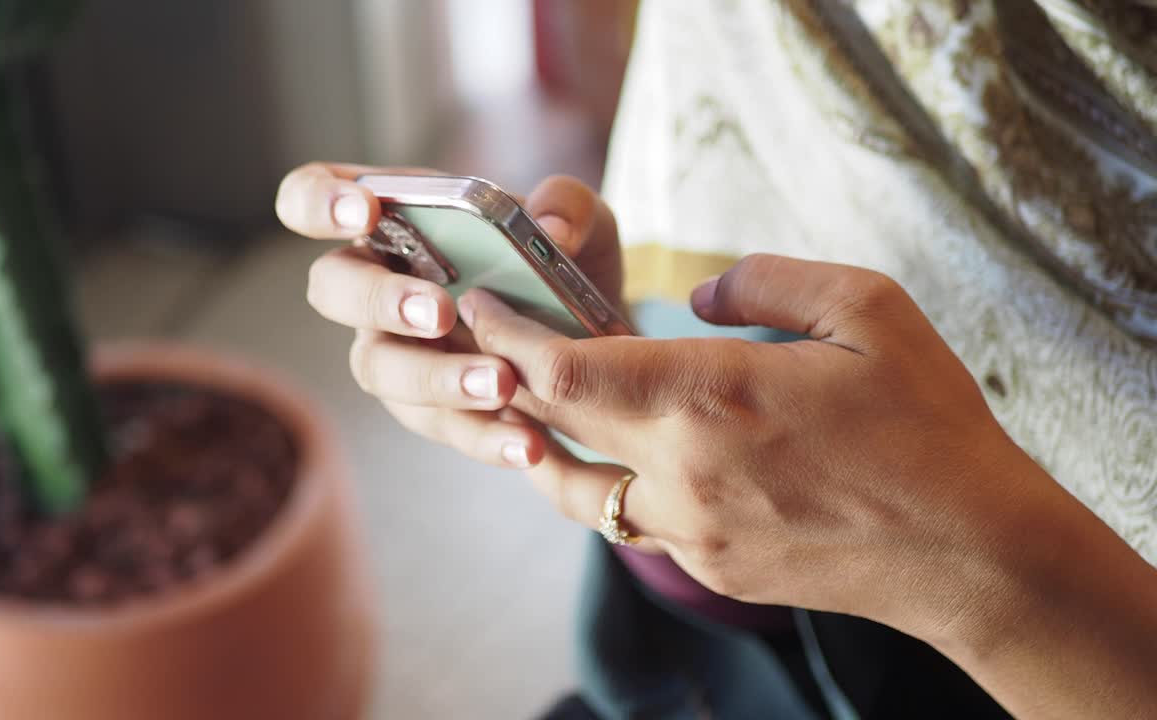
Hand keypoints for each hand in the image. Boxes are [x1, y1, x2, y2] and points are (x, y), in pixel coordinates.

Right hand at [275, 162, 622, 467]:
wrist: (597, 345)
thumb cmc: (563, 264)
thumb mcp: (584, 224)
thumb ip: (570, 207)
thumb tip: (550, 231)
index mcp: (392, 218)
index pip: (312, 197)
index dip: (319, 203)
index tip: (366, 212)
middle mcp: (374, 282)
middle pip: (331, 287)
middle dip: (380, 299)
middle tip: (440, 313)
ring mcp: (392, 350)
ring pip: (378, 367)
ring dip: (436, 378)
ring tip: (501, 383)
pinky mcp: (426, 409)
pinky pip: (438, 424)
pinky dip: (482, 434)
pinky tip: (526, 440)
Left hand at [459, 253, 1069, 639]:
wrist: (973, 554)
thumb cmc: (927, 424)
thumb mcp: (866, 310)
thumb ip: (765, 282)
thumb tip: (692, 295)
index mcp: (711, 397)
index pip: (563, 369)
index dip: (508, 334)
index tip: (481, 303)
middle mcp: (680, 473)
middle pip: (551, 424)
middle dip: (511, 374)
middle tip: (497, 338)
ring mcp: (689, 532)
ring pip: (573, 488)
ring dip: (541, 442)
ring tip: (533, 404)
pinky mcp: (709, 569)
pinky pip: (628, 521)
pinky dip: (603, 483)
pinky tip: (620, 455)